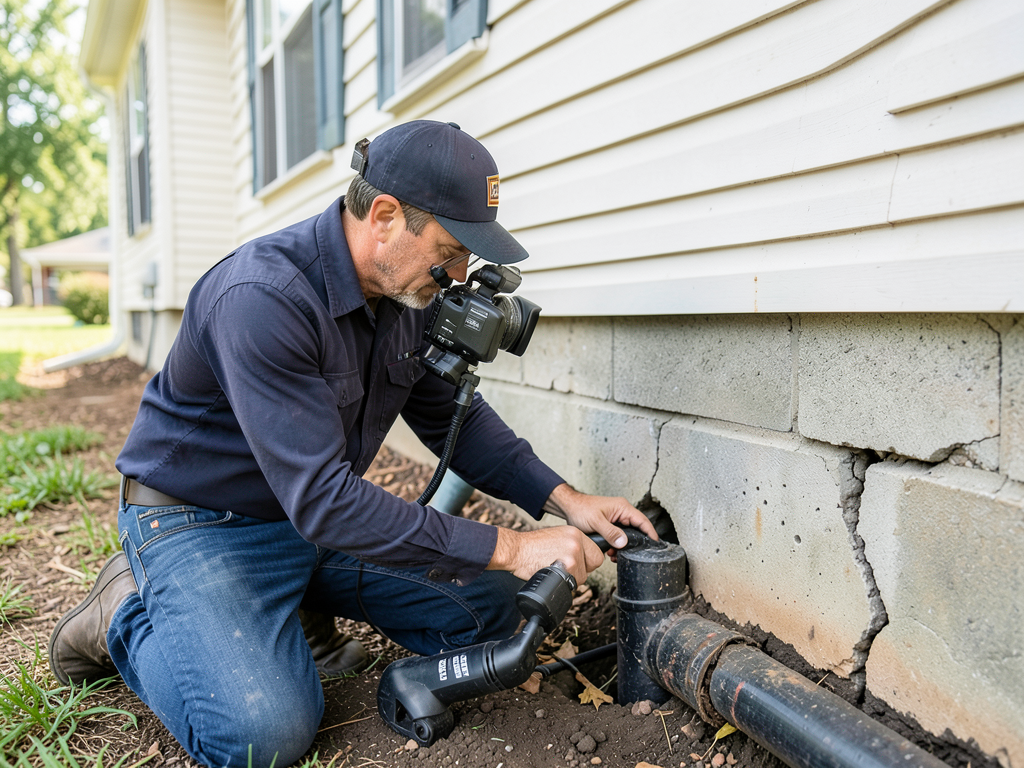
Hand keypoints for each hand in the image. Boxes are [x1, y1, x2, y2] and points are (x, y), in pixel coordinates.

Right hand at [488, 525, 604, 584]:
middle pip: (593, 564)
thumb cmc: (531, 546)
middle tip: (566, 569)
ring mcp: (573, 552)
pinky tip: (554, 575)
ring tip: (555, 570)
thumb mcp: (556, 536)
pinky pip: (575, 582)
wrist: (515, 550)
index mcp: (575, 532)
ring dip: (571, 578)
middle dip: (583, 570)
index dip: (587, 562)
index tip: (578, 564)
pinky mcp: (568, 565)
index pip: (595, 552)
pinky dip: (565, 583)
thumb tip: (582, 557)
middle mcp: (577, 541)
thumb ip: (571, 544)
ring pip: (583, 575)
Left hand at [542, 484, 658, 551]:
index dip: (650, 533)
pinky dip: (616, 545)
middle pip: (636, 530)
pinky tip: (610, 551)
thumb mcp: (596, 522)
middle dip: (634, 544)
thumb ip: (610, 532)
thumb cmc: (580, 509)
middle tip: (630, 555)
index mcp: (622, 508)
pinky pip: (619, 536)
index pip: (642, 521)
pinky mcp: (610, 525)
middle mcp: (621, 512)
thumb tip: (624, 542)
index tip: (655, 544)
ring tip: (615, 554)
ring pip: (627, 535)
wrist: (568, 507)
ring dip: (623, 546)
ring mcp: (616, 519)